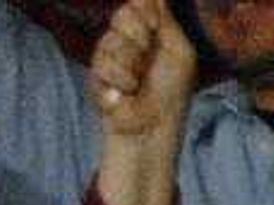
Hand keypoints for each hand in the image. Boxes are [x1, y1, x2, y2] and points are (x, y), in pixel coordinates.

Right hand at [89, 0, 193, 135]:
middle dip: (140, 35)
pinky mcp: (94, 78)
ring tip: (138, 81)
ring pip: (110, 41)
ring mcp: (108, 58)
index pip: (135, 4)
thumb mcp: (178, 49)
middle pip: (121, 15)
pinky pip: (101, 65)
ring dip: (131, 63)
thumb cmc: (171, 90)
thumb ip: (165, 20)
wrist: (152, 123)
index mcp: (147, 31)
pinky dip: (120, 80)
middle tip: (150, 56)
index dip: (145, 11)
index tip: (156, 28)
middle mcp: (125, 41)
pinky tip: (125, 91)